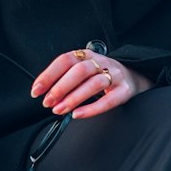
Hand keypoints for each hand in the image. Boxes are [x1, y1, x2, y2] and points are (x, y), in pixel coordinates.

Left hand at [31, 49, 152, 120]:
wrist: (133, 77)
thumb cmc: (102, 76)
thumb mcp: (85, 70)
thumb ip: (67, 77)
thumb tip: (44, 93)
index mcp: (87, 55)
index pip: (65, 60)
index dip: (48, 75)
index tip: (36, 90)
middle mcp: (101, 62)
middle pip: (79, 70)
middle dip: (60, 87)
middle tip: (48, 102)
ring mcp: (114, 75)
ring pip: (93, 84)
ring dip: (73, 98)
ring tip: (60, 110)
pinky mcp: (124, 91)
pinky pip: (108, 100)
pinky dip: (91, 109)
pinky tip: (78, 114)